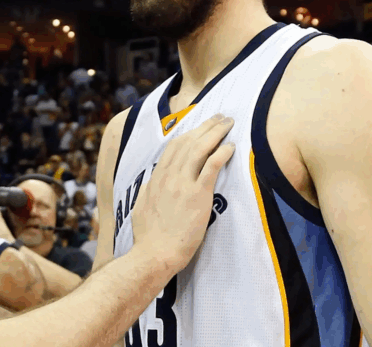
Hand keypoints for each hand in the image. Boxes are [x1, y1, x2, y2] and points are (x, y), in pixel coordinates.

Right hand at [131, 115, 234, 273]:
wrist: (155, 253)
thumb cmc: (148, 237)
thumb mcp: (141, 207)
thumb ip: (147, 191)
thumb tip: (150, 183)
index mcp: (156, 178)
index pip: (174, 147)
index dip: (190, 133)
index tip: (201, 127)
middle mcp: (168, 176)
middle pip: (188, 142)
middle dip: (206, 126)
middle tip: (221, 117)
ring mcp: (182, 184)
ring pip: (199, 148)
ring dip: (215, 133)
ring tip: (229, 124)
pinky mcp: (197, 195)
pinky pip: (211, 166)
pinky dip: (221, 153)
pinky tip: (231, 146)